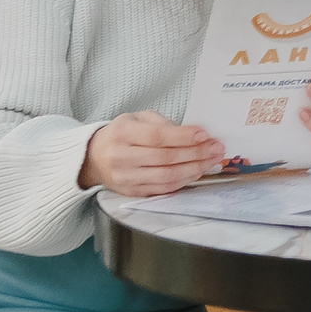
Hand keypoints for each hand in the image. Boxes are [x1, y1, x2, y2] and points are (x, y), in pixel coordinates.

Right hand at [79, 112, 222, 195]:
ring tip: (212, 161)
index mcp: (122, 133)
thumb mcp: (137, 118)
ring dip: (194, 169)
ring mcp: (125, 178)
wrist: (94, 158)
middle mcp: (121, 157)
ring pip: (166, 177)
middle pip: (165, 159)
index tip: (205, 135)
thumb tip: (193, 134)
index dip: (183, 137)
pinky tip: (197, 172)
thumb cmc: (121, 134)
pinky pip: (162, 189)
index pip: (157, 137)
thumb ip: (162, 124)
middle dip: (195, 154)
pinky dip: (183, 181)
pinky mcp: (131, 193)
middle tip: (217, 148)